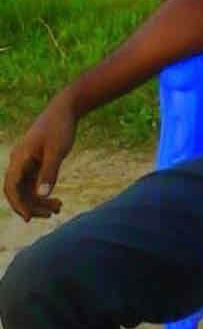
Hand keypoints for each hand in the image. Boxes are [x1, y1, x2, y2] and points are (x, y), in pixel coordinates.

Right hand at [4, 93, 77, 221]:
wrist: (65, 110)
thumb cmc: (60, 128)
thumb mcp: (57, 151)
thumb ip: (50, 172)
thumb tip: (43, 194)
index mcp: (19, 158)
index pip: (11, 187)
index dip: (18, 204)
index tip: (30, 218)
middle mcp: (19, 162)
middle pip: (19, 192)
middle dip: (33, 206)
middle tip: (52, 214)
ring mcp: (26, 163)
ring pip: (27, 190)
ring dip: (40, 202)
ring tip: (59, 208)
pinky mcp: (36, 163)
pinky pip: (34, 184)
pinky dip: (43, 194)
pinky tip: (57, 202)